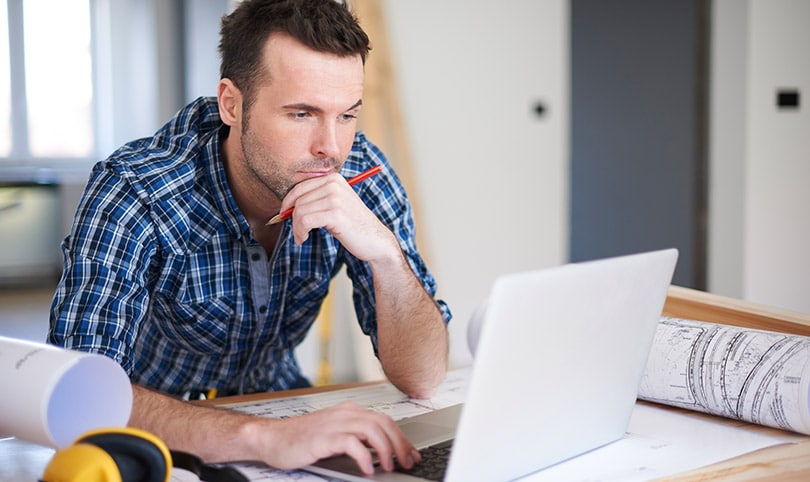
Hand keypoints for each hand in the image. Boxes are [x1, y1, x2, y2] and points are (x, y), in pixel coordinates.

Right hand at [256, 402, 420, 473]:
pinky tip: (367, 469)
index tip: (411, 454)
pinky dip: (364, 456)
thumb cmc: (301, 440)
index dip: (402, 438)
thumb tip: (382, 454)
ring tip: (389, 466)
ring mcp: (334, 423)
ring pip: (372, 430)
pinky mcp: (323, 437)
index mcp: (350, 411)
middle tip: (407, 462)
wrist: (272, 438)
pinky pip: (351, 443)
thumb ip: (357, 440)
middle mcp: (345, 413)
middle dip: (400, 444)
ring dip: (386, 449)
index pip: (385, 421)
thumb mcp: (335, 437)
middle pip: (383, 423)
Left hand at [280, 172, 398, 261]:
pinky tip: (303, 238)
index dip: (288, 202)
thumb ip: (316, 199)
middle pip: (298, 200)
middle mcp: (334, 185)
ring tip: (301, 237)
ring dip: (296, 228)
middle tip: (297, 232)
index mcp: (333, 179)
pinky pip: (306, 221)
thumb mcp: (335, 205)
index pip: (300, 187)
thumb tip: (287, 205)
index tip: (285, 215)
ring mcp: (335, 198)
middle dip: (292, 218)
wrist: (375, 240)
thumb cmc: (353, 225)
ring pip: (300, 211)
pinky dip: (300, 232)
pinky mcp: (335, 214)